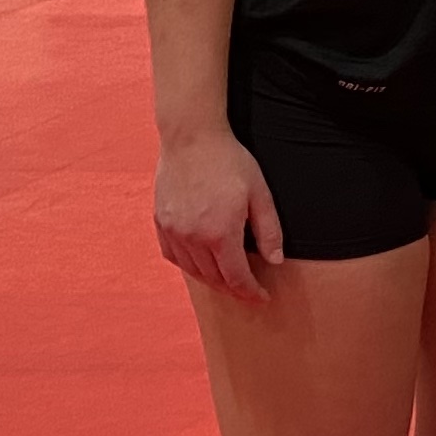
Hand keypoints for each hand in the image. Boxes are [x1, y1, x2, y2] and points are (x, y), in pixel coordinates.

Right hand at [157, 125, 284, 304]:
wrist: (191, 137)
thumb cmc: (230, 161)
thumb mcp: (259, 194)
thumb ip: (269, 230)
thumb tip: (274, 261)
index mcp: (220, 233)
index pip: (236, 277)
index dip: (251, 292)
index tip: (262, 298)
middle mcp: (192, 238)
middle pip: (214, 278)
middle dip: (233, 289)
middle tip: (248, 291)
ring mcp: (173, 231)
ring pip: (192, 271)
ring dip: (211, 280)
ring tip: (227, 280)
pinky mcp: (160, 222)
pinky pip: (173, 255)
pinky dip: (188, 265)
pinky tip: (200, 262)